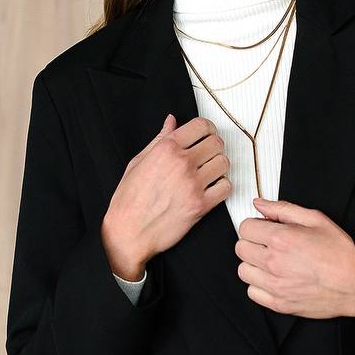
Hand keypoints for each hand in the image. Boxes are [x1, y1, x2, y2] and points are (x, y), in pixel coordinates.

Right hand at [102, 114, 231, 273]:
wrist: (128, 232)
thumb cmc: (129, 200)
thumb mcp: (138, 162)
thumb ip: (159, 139)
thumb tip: (171, 121)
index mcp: (166, 149)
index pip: (201, 126)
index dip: (208, 128)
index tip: (207, 134)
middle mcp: (182, 163)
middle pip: (216, 143)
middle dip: (214, 146)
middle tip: (208, 154)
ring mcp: (193, 185)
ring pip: (224, 163)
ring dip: (219, 166)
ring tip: (209, 172)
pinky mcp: (201, 205)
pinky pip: (226, 187)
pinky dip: (222, 186)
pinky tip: (211, 188)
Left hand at [235, 198, 354, 318]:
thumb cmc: (340, 253)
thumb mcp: (315, 219)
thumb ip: (283, 209)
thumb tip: (260, 204)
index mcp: (281, 238)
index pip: (245, 228)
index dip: (255, 226)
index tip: (264, 229)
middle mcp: (274, 262)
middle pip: (241, 248)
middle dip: (253, 243)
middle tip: (269, 244)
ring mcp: (275, 285)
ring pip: (244, 271)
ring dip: (254, 265)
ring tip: (271, 262)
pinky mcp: (279, 303)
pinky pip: (252, 293)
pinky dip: (259, 286)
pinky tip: (274, 279)